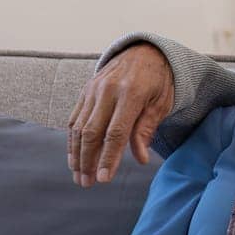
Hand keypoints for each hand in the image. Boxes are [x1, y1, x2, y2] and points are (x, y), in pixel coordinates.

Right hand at [67, 43, 174, 187]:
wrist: (144, 51)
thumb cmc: (158, 80)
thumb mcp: (162, 102)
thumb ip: (147, 129)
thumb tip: (141, 159)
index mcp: (130, 94)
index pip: (115, 133)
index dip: (108, 158)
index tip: (104, 179)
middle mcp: (107, 91)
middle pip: (92, 132)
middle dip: (88, 161)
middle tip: (86, 183)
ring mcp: (93, 90)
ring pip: (79, 127)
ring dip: (76, 154)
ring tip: (78, 176)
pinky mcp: (85, 91)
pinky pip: (74, 118)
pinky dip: (72, 140)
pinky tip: (74, 157)